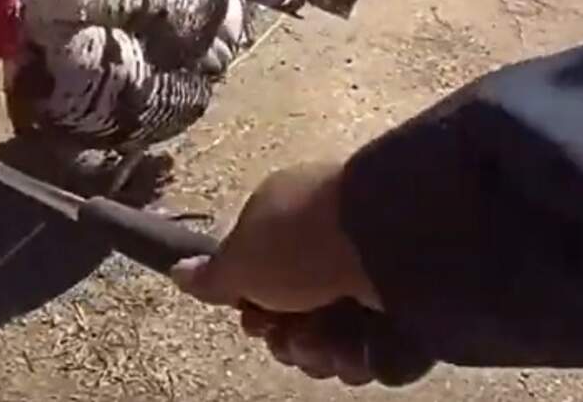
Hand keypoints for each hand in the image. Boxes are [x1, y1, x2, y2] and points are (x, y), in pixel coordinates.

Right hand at [170, 160, 385, 383]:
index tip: (255, 315)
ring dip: (323, 352)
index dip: (254, 310)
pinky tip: (359, 344)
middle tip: (292, 332)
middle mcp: (327, 252)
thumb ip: (212, 275)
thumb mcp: (242, 258)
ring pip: (334, 343)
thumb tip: (179, 271)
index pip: (262, 284)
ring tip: (328, 338)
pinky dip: (363, 356)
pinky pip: (374, 351)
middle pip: (295, 321)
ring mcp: (367, 280)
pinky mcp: (403, 308)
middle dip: (289, 340)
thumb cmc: (301, 239)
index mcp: (288, 226)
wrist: (385, 240)